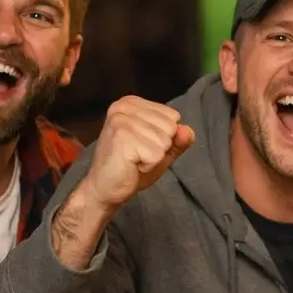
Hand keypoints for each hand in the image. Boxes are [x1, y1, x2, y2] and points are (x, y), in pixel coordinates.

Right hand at [80, 96, 194, 212]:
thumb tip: (187, 130)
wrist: (104, 189)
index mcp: (132, 103)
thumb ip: (178, 140)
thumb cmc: (132, 168)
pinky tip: (131, 166)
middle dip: (160, 148)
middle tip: (138, 155)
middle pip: (171, 127)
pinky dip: (148, 166)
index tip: (143, 146)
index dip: (164, 138)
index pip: (173, 116)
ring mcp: (122, 121)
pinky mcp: (122, 138)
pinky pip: (156, 154)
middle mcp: (124, 106)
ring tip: (134, 160)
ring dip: (153, 158)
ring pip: (165, 141)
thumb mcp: (161, 151)